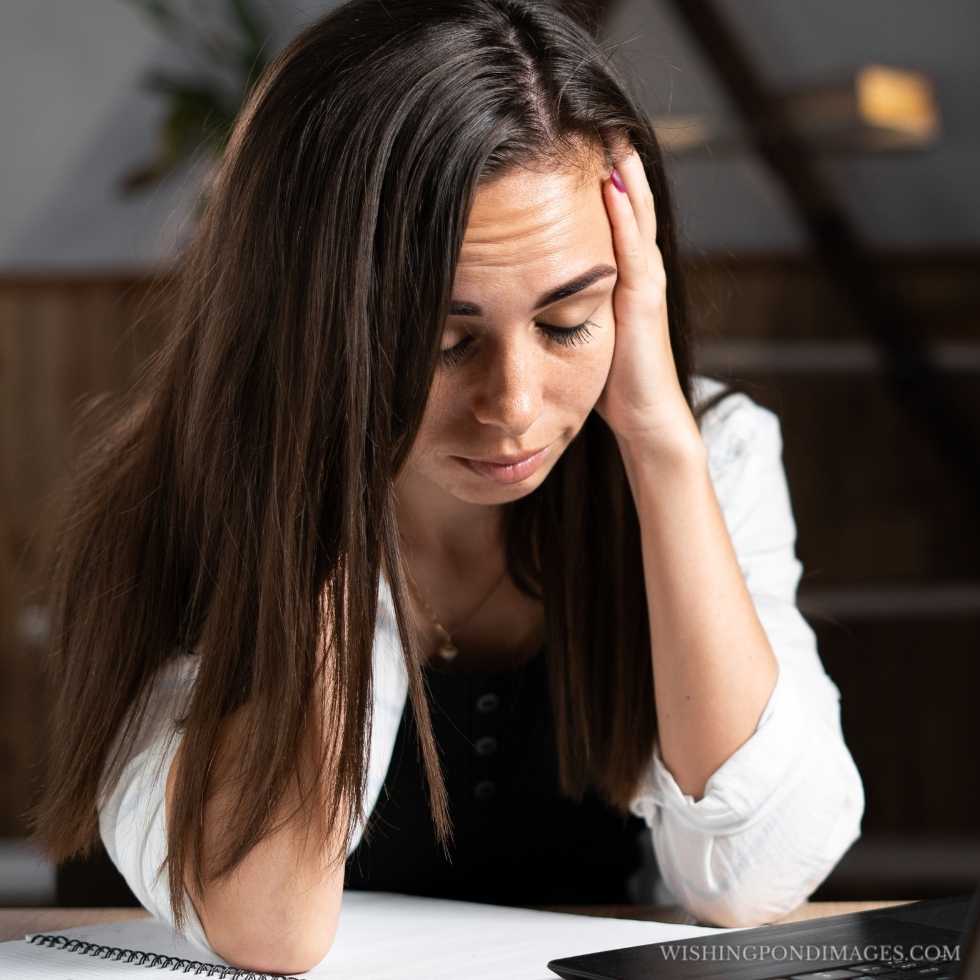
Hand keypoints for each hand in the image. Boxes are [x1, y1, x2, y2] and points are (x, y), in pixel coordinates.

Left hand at [594, 145, 701, 459]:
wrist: (646, 419)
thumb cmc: (614, 383)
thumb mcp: (589, 330)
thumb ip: (571, 304)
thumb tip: (534, 290)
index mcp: (625, 277)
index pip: (615, 216)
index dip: (602, 178)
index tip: (579, 142)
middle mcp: (640, 272)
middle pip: (629, 203)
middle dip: (616, 161)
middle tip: (596, 117)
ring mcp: (646, 283)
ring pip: (636, 215)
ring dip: (623, 172)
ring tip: (607, 131)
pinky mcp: (643, 301)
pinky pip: (633, 247)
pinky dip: (622, 213)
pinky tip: (609, 183)